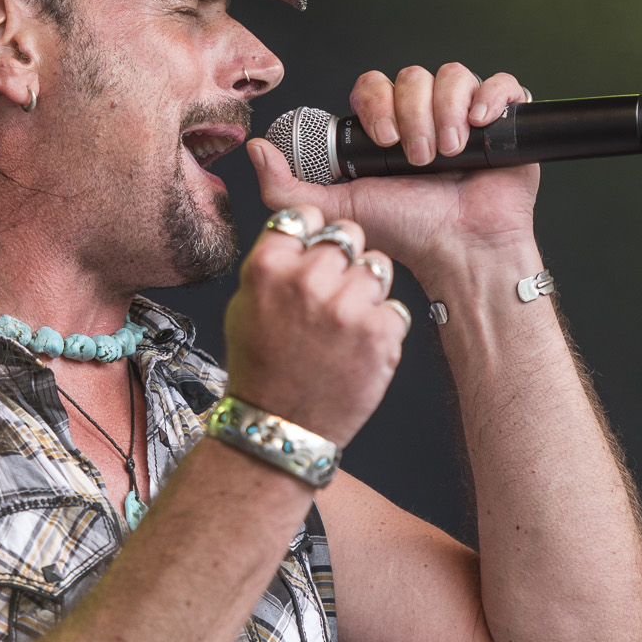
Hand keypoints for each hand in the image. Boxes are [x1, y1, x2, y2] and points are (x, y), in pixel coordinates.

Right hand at [222, 208, 407, 447]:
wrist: (281, 426)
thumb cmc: (261, 370)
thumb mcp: (246, 305)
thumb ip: (274, 262)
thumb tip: (301, 232)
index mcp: (268, 268)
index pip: (306, 215)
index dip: (315, 232)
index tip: (316, 248)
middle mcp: (307, 281)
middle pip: (348, 235)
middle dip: (345, 260)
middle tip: (332, 295)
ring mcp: (346, 307)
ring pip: (378, 267)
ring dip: (369, 290)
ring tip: (346, 324)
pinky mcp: (379, 333)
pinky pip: (395, 307)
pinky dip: (383, 326)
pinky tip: (358, 347)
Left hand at [246, 63, 539, 275]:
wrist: (459, 253)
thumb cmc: (407, 233)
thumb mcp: (336, 208)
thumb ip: (286, 186)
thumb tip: (255, 147)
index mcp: (388, 127)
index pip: (376, 84)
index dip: (378, 104)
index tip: (383, 141)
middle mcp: (426, 117)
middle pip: (414, 76)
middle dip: (412, 114)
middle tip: (415, 157)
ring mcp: (466, 118)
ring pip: (453, 75)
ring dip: (445, 112)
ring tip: (447, 153)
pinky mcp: (505, 124)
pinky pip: (501, 85)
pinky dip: (490, 97)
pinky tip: (479, 126)